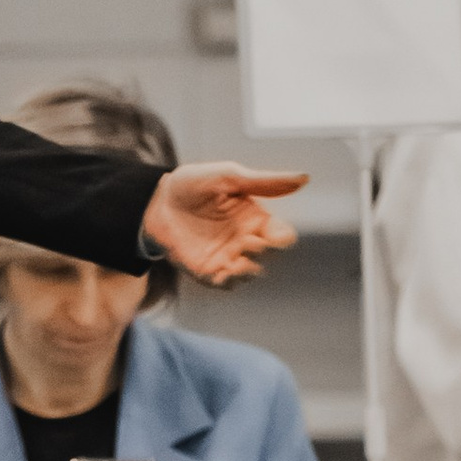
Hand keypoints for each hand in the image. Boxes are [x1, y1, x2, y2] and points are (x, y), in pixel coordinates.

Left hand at [143, 164, 305, 290]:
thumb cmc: (192, 184)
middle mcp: (245, 239)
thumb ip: (264, 182)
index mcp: (255, 218)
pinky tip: (227, 271)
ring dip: (250, 269)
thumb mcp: (229, 177)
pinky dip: (232, 281)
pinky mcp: (208, 271)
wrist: (155, 200)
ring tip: (237, 259)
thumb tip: (305, 177)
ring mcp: (227, 257)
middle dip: (264, 252)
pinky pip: (227, 284)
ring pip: (252, 273)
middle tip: (247, 241)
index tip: (273, 235)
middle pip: (270, 256)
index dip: (282, 238)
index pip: (281, 235)